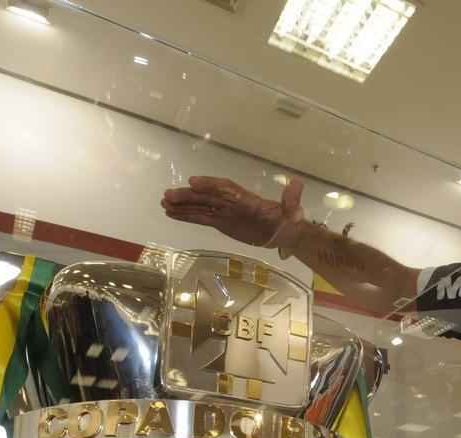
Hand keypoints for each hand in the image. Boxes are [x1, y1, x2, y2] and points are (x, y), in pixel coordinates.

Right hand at [161, 176, 305, 248]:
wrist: (285, 232)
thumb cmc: (289, 221)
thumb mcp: (293, 213)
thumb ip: (292, 201)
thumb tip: (297, 183)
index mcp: (246, 198)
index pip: (225, 189)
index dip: (210, 185)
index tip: (193, 182)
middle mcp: (232, 202)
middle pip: (207, 196)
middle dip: (188, 196)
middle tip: (168, 195)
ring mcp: (225, 212)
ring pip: (200, 206)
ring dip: (182, 205)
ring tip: (163, 203)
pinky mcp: (221, 223)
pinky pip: (201, 218)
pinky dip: (186, 216)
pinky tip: (171, 214)